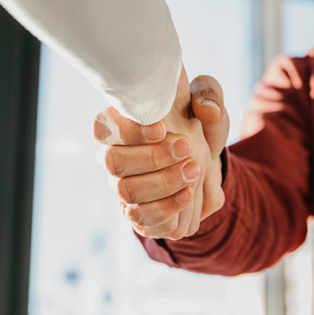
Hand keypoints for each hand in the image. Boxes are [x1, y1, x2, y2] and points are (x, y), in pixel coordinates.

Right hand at [92, 68, 229, 239]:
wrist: (210, 167)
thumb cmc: (200, 129)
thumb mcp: (210, 105)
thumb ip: (209, 96)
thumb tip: (205, 109)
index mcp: (123, 124)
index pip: (103, 126)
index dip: (127, 129)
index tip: (161, 128)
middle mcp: (116, 157)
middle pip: (112, 161)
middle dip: (152, 157)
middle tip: (187, 149)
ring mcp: (124, 187)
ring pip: (126, 191)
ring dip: (163, 182)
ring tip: (194, 171)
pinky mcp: (138, 214)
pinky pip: (141, 218)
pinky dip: (166, 208)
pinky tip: (188, 194)